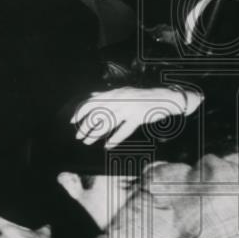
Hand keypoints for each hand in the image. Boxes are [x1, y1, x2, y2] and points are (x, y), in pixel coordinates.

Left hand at [71, 86, 202, 148]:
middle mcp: (120, 98)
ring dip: (96, 134)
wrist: (165, 97)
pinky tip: (107, 146)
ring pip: (108, 123)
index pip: (92, 101)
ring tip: (88, 142)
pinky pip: (123, 130)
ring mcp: (129, 107)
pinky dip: (114, 139)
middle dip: (86, 126)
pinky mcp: (138, 117)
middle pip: (98, 114)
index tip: (72, 121)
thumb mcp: (124, 92)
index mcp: (115, 92)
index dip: (80, 112)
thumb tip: (91, 97)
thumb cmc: (143, 96)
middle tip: (79, 136)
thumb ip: (108, 95)